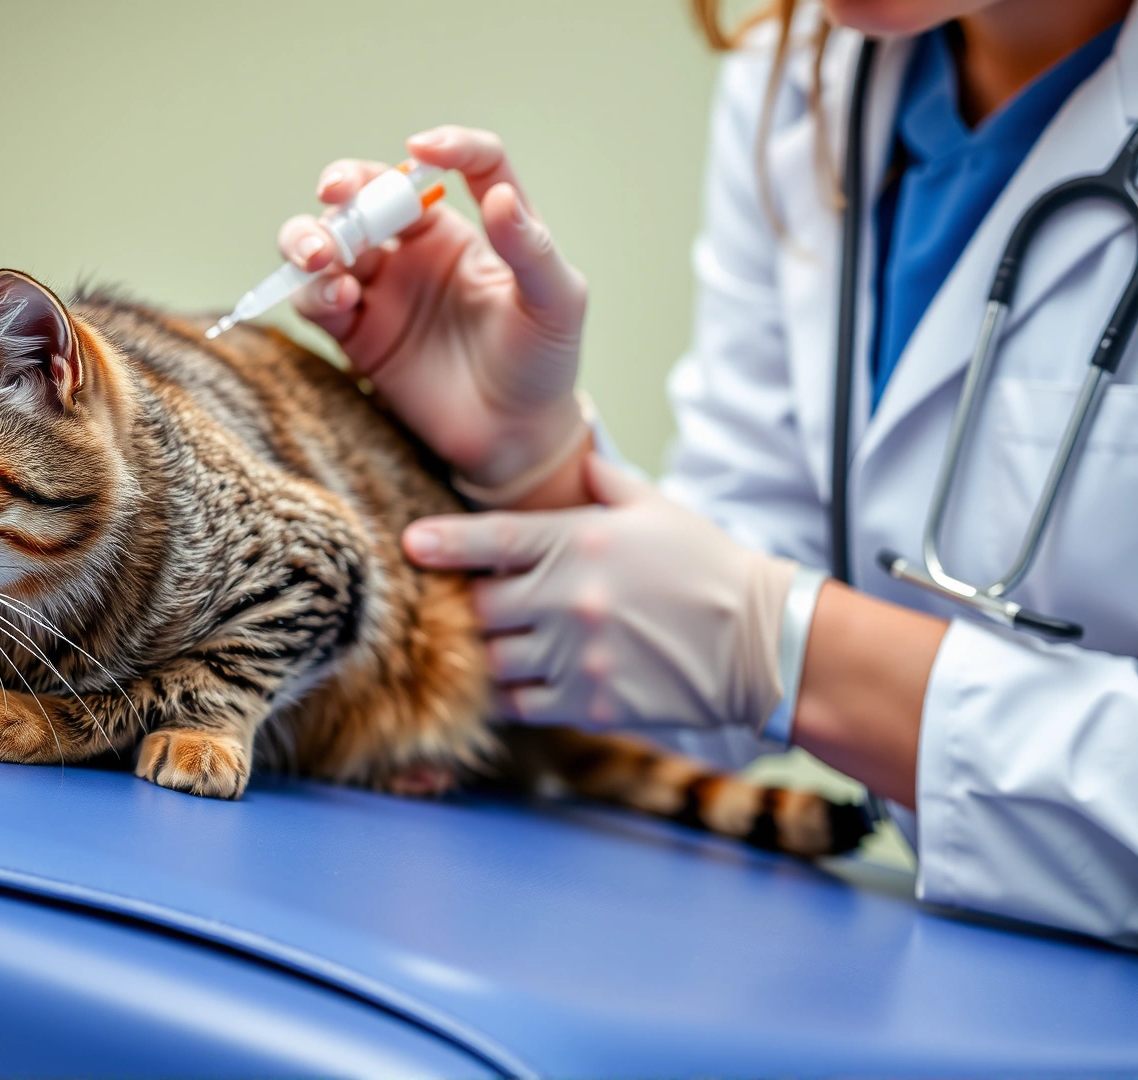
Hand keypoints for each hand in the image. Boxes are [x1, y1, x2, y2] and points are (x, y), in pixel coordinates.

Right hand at [277, 125, 587, 492]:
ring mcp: (382, 288)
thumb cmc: (543, 362)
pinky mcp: (356, 333)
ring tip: (321, 255)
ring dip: (311, 236)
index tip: (421, 146)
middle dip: (345, 186)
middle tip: (337, 194)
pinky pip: (318, 301)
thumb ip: (530, 249)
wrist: (513, 436)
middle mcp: (416, 248)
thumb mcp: (556, 303)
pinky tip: (339, 298)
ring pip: (326, 240)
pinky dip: (315, 293)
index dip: (442, 146)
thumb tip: (500, 199)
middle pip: (367, 193)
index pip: (455, 165)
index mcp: (467, 228)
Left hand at [403, 456, 798, 728]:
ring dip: (493, 650)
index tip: (410, 544)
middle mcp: (572, 598)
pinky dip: (512, 692)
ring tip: (510, 641)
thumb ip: (602, 480)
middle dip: (478, 605)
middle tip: (490, 604)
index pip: (492, 539)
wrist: (762, 644)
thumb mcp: (657, 507)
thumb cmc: (707, 567)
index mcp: (583, 542)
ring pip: (493, 657)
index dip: (444, 543)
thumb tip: (573, 451)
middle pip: (481, 606)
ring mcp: (579, 656)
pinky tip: (527, 679)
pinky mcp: (591, 704)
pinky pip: (518, 703)